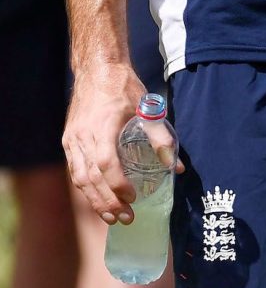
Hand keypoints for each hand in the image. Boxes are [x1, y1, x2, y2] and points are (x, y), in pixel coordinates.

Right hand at [62, 63, 177, 224]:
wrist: (97, 69)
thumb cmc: (124, 87)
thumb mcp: (146, 107)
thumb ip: (160, 136)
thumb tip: (176, 166)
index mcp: (103, 125)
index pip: (107, 162)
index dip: (118, 183)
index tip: (132, 197)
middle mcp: (83, 135)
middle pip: (91, 177)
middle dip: (108, 201)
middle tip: (125, 218)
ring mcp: (72, 139)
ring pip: (80, 178)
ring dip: (95, 201)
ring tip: (111, 218)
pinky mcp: (68, 140)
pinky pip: (75, 170)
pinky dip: (86, 189)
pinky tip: (97, 201)